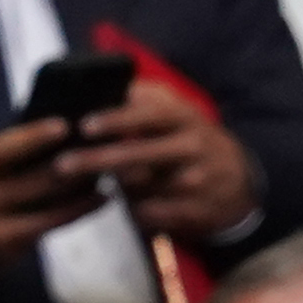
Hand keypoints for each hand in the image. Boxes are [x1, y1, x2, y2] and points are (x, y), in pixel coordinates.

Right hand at [0, 118, 104, 302]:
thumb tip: (31, 142)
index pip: (3, 148)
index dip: (36, 136)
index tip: (64, 125)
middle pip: (38, 178)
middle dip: (75, 164)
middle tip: (105, 148)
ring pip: (51, 207)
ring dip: (83, 192)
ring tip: (108, 176)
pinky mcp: (3, 251)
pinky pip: (45, 229)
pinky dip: (72, 214)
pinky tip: (93, 202)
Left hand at [80, 82, 262, 240]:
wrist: (239, 182)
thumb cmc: (190, 140)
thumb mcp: (176, 112)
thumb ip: (142, 98)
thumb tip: (94, 89)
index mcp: (184, 117)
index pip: (148, 114)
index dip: (116, 120)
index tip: (85, 126)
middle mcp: (193, 147)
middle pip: (138, 155)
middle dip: (97, 160)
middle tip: (62, 165)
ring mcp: (196, 181)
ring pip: (140, 187)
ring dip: (113, 186)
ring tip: (94, 183)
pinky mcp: (195, 211)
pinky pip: (150, 213)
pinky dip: (133, 210)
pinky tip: (129, 204)